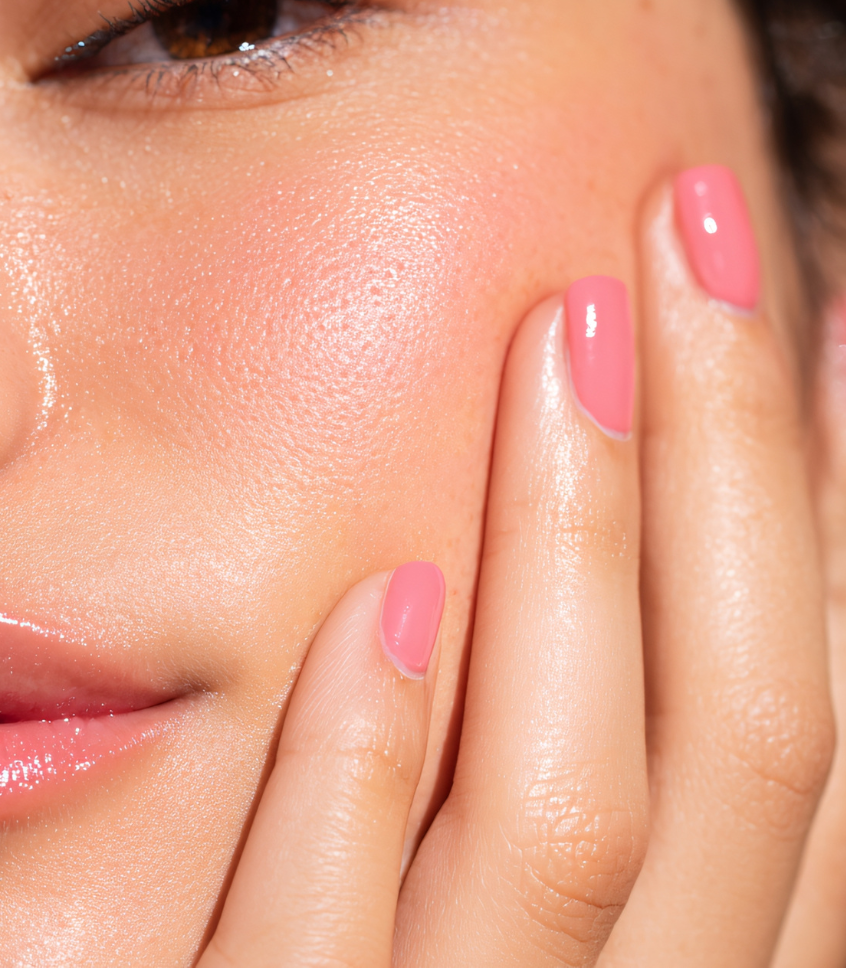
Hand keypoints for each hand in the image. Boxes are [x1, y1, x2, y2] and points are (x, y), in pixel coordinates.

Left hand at [194, 168, 835, 966]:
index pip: (805, 748)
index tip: (807, 325)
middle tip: (687, 230)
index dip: (821, 530)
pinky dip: (369, 779)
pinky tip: (379, 603)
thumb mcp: (477, 941)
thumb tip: (525, 574)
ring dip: (577, 562)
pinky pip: (329, 948)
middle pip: (738, 753)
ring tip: (564, 336)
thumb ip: (532, 821)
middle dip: (735, 474)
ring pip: (569, 827)